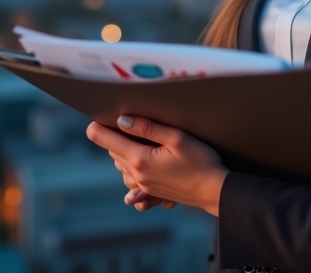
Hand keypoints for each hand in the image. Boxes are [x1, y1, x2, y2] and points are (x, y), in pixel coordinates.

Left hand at [86, 116, 228, 216]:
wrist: (215, 191)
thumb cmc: (201, 161)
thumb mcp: (177, 138)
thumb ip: (148, 128)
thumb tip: (122, 120)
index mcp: (140, 159)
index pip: (106, 141)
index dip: (98, 128)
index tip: (96, 118)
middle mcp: (137, 175)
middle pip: (112, 152)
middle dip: (115, 137)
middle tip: (126, 122)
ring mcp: (143, 186)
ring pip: (121, 165)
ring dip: (124, 153)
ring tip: (139, 140)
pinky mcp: (151, 192)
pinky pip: (131, 179)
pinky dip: (132, 169)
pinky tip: (143, 161)